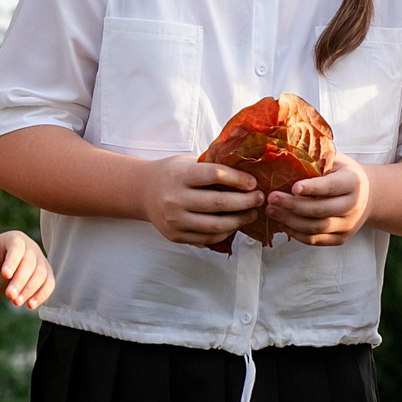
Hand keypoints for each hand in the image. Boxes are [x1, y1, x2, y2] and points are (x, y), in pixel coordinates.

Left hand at [0, 232, 55, 308]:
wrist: (10, 256)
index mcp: (17, 240)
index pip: (16, 249)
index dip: (12, 262)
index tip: (5, 275)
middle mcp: (32, 249)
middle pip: (30, 264)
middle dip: (20, 281)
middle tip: (9, 296)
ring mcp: (42, 261)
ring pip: (41, 275)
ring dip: (29, 290)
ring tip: (16, 302)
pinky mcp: (48, 274)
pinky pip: (49, 284)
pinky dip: (41, 295)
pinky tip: (30, 305)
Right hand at [138, 155, 263, 246]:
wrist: (141, 191)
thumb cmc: (170, 174)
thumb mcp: (187, 163)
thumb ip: (211, 167)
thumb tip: (246, 173)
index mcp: (179, 176)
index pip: (214, 175)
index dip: (238, 179)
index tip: (253, 182)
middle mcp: (174, 199)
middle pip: (218, 203)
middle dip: (245, 201)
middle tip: (259, 198)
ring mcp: (174, 220)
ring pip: (215, 226)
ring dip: (239, 220)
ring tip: (251, 213)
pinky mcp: (175, 236)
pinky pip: (207, 239)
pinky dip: (225, 233)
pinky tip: (234, 224)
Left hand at [268, 153, 370, 245]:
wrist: (368, 195)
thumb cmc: (344, 173)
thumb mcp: (337, 161)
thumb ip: (318, 160)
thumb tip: (286, 152)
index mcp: (353, 182)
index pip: (331, 187)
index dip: (312, 188)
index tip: (293, 187)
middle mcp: (353, 205)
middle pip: (320, 210)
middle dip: (293, 206)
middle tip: (272, 198)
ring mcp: (348, 225)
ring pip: (316, 228)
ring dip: (290, 221)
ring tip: (271, 210)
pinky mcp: (341, 238)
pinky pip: (315, 240)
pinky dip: (296, 233)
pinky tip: (282, 223)